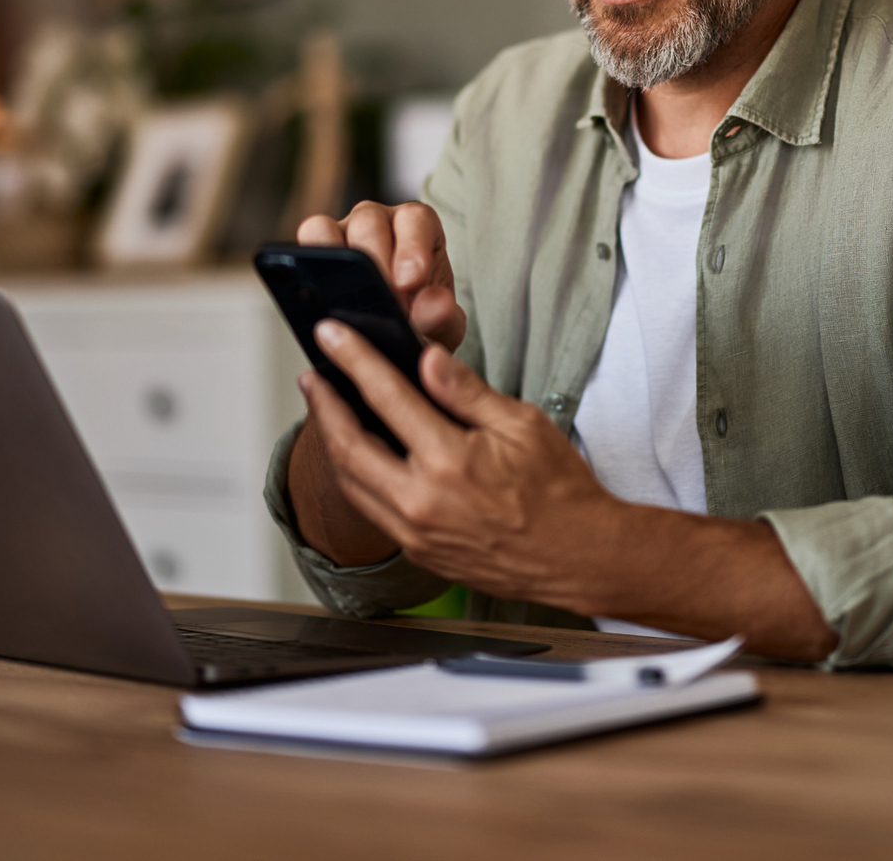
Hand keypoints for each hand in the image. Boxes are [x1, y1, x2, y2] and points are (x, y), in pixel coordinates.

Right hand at [298, 202, 465, 351]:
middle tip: (379, 302)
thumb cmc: (423, 317)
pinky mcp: (317, 247)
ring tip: (345, 302)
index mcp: (418, 226)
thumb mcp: (441, 323)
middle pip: (369, 223)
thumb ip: (441, 316)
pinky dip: (307, 264)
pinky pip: (306, 241)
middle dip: (373, 262)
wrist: (399, 332)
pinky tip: (319, 299)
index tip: (410, 283)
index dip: (411, 248)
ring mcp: (344, 229)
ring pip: (328, 227)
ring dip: (335, 261)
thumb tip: (435, 306)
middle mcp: (380, 220)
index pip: (415, 221)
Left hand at [300, 320, 840, 660]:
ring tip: (326, 408)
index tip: (332, 334)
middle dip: (323, 404)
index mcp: (449, 462)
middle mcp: (422, 502)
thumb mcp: (522, 425)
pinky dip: (355, 475)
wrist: (579, 559)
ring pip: (351, 482)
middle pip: (348, 445)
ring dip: (332, 441)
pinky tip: (358, 453)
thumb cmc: (560, 492)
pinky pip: (370, 509)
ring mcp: (415, 533)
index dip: (354, 359)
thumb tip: (426, 358)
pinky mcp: (418, 552)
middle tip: (313, 373)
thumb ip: (466, 392)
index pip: (386, 396)